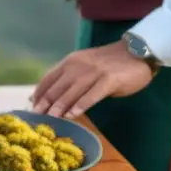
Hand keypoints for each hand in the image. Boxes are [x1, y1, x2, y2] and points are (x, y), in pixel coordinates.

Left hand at [31, 41, 154, 118]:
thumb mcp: (85, 65)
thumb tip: (53, 97)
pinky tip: (72, 115)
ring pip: (72, 91)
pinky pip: (91, 95)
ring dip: (59, 106)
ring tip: (51, 118)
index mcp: (70, 62)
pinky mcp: (109, 80)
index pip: (49, 78)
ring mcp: (94, 72)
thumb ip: (70, 78)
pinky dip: (80, 105)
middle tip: (37, 116)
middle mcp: (79, 66)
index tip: (32, 105)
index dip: (39, 92)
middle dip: (46, 102)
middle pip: (57, 86)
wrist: (138, 52)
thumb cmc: (110, 63)